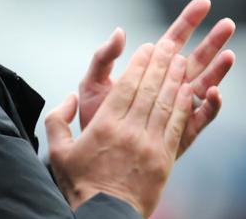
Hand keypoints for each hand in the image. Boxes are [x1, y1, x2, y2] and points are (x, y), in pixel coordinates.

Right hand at [46, 41, 196, 216]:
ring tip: (180, 61)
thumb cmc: (79, 184)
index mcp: (104, 126)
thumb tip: (68, 99)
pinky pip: (176, 126)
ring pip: (165, 104)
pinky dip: (183, 105)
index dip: (139, 64)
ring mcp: (149, 145)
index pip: (127, 87)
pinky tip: (188, 91)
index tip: (147, 47)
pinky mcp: (164, 159)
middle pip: (149, 90)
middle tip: (168, 45)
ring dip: (174, 79)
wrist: (104, 218)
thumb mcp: (58, 151)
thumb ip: (58, 120)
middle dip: (160, 64)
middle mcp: (129, 132)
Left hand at [78, 0, 234, 155]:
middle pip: (196, 59)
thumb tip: (120, 32)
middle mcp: (168, 87)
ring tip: (229, 54)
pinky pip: (201, 118)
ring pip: (204, 84)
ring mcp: (177, 108)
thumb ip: (104, 58)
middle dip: (212, 41)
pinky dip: (211, 105)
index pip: (173, 40)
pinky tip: (214, 92)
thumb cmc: (93, 118)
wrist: (93, 157)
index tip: (203, 2)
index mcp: (150, 70)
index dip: (188, 21)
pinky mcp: (181, 132)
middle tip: (228, 24)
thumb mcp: (92, 84)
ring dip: (218, 70)